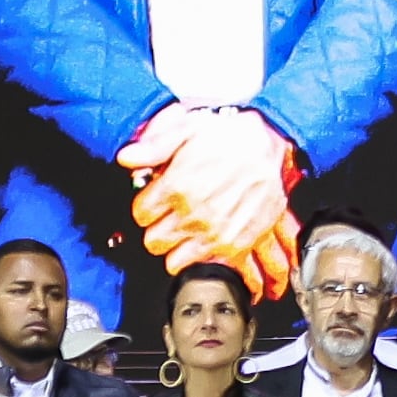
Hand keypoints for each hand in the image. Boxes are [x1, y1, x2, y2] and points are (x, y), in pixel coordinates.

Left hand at [120, 103, 303, 298]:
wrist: (270, 145)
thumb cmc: (232, 136)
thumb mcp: (187, 128)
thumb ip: (153, 146)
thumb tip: (126, 156)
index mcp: (176, 187)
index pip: (140, 214)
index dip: (145, 207)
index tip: (153, 203)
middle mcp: (193, 215)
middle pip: (153, 241)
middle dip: (157, 229)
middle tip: (167, 219)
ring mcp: (214, 234)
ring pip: (174, 262)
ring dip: (177, 249)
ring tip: (184, 235)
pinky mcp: (236, 245)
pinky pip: (208, 268)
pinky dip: (208, 264)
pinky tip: (207, 254)